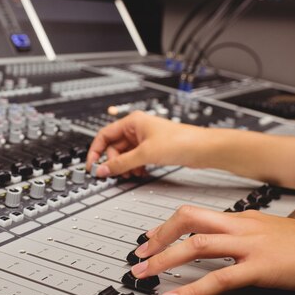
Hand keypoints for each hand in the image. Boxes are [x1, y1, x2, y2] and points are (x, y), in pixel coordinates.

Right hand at [86, 111, 204, 178]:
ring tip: (133, 173)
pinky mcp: (152, 149)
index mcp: (132, 121)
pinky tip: (141, 173)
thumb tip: (103, 170)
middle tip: (117, 173)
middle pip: (114, 147)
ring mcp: (144, 139)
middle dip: (114, 162)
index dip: (96, 151)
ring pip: (124, 154)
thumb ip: (121, 163)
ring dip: (125, 166)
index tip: (92, 166)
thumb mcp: (144, 154)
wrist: (202, 149)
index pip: (104, 135)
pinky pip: (135, 159)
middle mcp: (137, 128)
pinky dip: (135, 167)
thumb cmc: (180, 141)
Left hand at [130, 205, 294, 294]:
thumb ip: (249, 236)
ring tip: (143, 274)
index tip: (151, 237)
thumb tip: (229, 246)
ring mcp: (251, 246)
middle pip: (188, 219)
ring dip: (164, 259)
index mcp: (245, 218)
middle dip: (158, 235)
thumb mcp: (275, 233)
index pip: (196, 214)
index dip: (168, 225)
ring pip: (196, 245)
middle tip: (139, 253)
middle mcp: (243, 226)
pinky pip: (218, 279)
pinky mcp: (262, 269)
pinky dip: (191, 290)